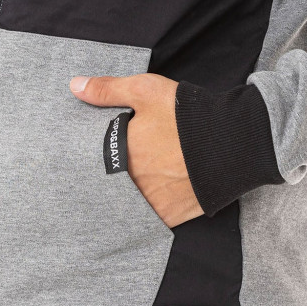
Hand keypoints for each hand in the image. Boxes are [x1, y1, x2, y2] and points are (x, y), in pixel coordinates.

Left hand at [69, 72, 203, 226]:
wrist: (232, 141)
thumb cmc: (186, 115)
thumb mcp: (144, 91)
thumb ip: (108, 90)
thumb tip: (75, 86)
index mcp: (120, 155)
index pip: (96, 162)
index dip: (98, 157)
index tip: (103, 153)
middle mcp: (131, 184)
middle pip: (111, 184)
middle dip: (114, 177)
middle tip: (127, 166)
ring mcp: (151, 204)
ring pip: (129, 203)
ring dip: (131, 194)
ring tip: (141, 181)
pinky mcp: (171, 217)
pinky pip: (151, 219)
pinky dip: (150, 210)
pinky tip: (155, 197)